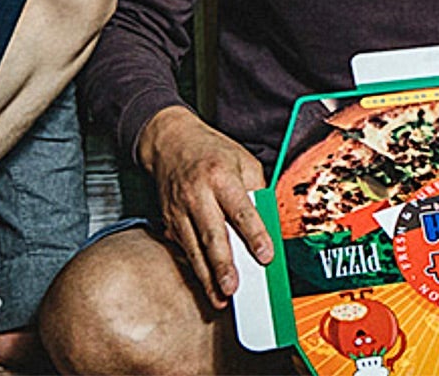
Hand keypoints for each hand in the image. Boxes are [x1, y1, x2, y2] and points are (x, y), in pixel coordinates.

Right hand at [137, 105, 273, 308]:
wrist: (169, 142)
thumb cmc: (211, 151)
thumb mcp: (243, 161)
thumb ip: (256, 190)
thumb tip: (269, 220)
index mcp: (221, 177)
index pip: (240, 210)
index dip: (254, 234)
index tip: (265, 256)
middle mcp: (197, 195)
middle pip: (212, 235)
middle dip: (223, 265)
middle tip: (234, 288)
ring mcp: (179, 210)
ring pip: (194, 249)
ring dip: (207, 276)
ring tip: (220, 298)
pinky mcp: (169, 220)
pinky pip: (183, 248)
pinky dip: (194, 267)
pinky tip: (206, 284)